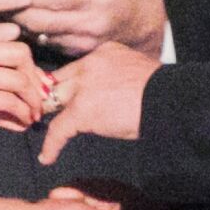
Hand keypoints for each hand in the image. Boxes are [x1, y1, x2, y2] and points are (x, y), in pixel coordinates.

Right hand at [0, 30, 48, 138]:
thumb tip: (15, 109)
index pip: (14, 46)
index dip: (32, 68)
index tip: (35, 88)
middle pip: (22, 56)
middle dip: (36, 81)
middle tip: (38, 102)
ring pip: (18, 80)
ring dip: (31, 102)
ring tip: (32, 117)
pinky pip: (6, 102)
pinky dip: (20, 114)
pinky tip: (20, 124)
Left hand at [16, 0, 166, 58]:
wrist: (141, 15)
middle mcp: (86, 22)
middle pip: (38, 21)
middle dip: (11, 10)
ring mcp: (81, 42)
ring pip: (39, 35)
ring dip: (17, 22)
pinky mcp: (77, 52)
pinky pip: (46, 44)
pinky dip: (30, 32)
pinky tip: (17, 20)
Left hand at [36, 41, 157, 163]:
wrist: (169, 101)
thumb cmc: (164, 93)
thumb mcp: (138, 72)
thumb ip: (119, 77)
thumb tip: (114, 94)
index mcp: (106, 53)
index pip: (77, 67)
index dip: (68, 83)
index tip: (61, 93)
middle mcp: (90, 65)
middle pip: (60, 80)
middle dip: (51, 95)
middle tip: (43, 110)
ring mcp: (84, 87)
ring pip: (54, 101)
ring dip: (47, 115)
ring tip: (39, 128)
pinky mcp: (81, 111)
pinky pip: (58, 129)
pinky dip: (51, 145)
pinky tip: (47, 156)